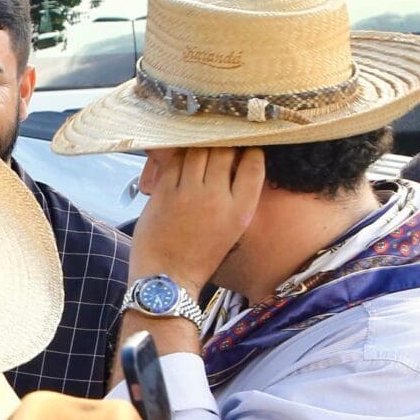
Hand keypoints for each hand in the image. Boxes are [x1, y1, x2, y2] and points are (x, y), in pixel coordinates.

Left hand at [129, 147, 264, 296]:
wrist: (168, 277)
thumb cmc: (199, 256)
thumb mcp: (232, 228)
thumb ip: (236, 197)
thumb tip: (235, 163)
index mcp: (240, 210)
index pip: (254, 166)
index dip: (251, 151)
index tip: (245, 148)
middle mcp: (217, 198)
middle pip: (225, 152)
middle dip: (224, 143)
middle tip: (219, 142)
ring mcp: (189, 193)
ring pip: (198, 151)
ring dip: (200, 145)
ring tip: (199, 147)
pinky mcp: (164, 192)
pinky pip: (174, 161)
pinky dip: (179, 155)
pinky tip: (181, 158)